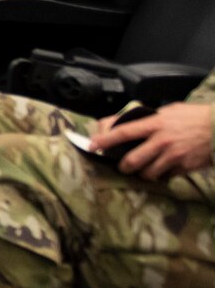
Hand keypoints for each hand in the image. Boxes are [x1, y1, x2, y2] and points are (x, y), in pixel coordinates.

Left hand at [92, 103, 214, 179]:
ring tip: (142, 170)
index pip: (123, 132)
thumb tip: (126, 122)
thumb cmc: (194, 117)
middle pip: (132, 160)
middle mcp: (162, 141)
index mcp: (156, 123)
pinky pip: (165, 177)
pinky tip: (162, 170)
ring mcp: (173, 156)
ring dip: (142, 174)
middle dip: (123, 166)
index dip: (105, 140)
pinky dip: (161, 176)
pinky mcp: (184, 167)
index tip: (93, 146)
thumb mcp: (169, 111)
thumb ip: (149, 117)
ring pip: (147, 173)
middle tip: (121, 166)